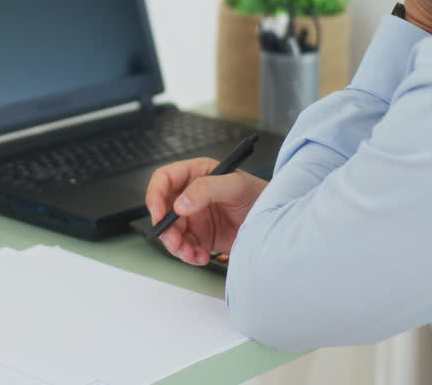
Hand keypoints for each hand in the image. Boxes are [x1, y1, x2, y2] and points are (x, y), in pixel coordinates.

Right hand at [144, 157, 266, 266]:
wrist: (276, 224)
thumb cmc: (260, 196)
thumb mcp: (236, 186)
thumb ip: (207, 189)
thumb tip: (180, 204)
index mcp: (197, 174)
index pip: (164, 179)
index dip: (155, 194)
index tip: (157, 212)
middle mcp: (192, 195)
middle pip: (163, 210)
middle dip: (165, 228)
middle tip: (174, 241)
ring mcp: (195, 217)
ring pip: (171, 232)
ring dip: (176, 246)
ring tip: (191, 253)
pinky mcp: (202, 237)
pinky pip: (185, 247)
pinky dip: (189, 255)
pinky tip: (202, 256)